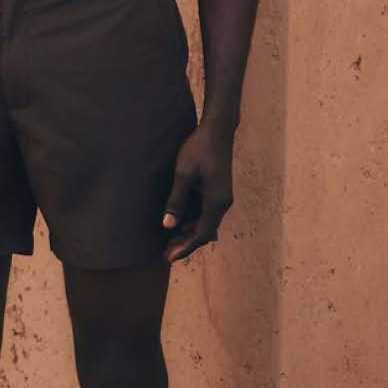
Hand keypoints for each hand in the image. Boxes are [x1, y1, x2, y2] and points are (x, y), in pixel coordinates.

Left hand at [163, 127, 235, 261]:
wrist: (217, 130)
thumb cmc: (199, 149)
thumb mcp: (183, 174)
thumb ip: (176, 201)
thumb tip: (167, 226)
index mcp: (216, 201)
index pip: (201, 234)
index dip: (184, 248)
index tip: (169, 257)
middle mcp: (222, 203)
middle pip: (204, 232)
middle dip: (185, 245)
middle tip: (165, 255)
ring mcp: (221, 198)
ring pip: (204, 224)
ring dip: (188, 234)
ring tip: (167, 243)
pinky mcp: (216, 192)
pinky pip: (204, 213)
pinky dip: (191, 222)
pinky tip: (177, 224)